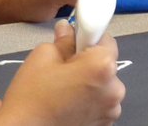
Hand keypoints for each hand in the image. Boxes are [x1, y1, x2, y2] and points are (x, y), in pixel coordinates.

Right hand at [0, 20, 124, 125]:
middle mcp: (115, 89)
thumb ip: (63, 40)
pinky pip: (100, 102)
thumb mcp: (43, 56)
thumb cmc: (32, 97)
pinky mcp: (104, 124)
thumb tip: (68, 30)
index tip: (76, 39)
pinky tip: (68, 102)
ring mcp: (111, 110)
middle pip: (106, 64)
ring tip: (63, 88)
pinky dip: (88, 100)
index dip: (88, 36)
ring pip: (103, 85)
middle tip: (63, 66)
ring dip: (89, 82)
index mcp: (102, 66)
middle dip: (87, 61)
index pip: (105, 38)